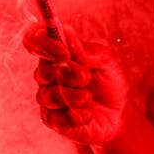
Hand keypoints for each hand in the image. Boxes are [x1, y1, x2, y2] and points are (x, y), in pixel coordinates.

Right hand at [24, 23, 128, 145]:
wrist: (120, 113)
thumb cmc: (110, 81)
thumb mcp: (106, 61)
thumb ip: (86, 50)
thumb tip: (66, 33)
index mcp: (57, 54)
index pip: (33, 42)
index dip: (42, 44)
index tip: (64, 53)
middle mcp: (48, 75)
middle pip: (42, 72)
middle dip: (69, 74)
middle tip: (86, 77)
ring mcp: (48, 99)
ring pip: (48, 96)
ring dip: (73, 96)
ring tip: (89, 96)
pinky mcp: (54, 121)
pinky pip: (56, 119)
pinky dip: (76, 116)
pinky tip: (88, 114)